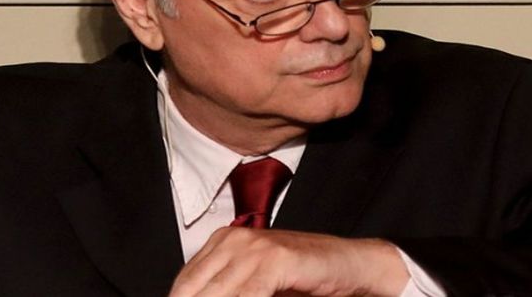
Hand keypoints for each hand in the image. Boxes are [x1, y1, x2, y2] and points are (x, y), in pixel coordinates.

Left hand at [169, 227, 408, 296]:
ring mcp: (254, 246)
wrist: (347, 264)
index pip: (183, 285)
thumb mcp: (254, 284)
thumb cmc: (300, 278)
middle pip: (194, 291)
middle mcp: (233, 239)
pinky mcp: (275, 259)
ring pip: (217, 295)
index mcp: (221, 241)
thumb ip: (227, 291)